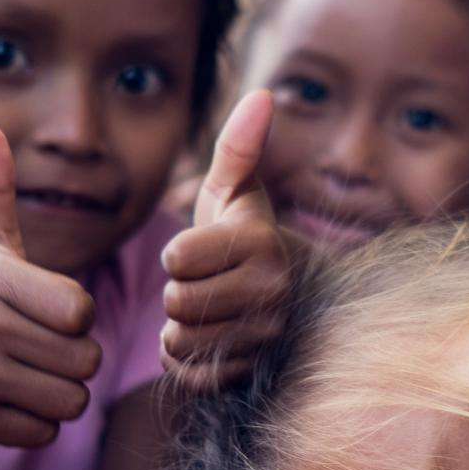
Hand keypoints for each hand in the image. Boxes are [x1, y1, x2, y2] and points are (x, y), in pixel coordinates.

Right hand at [0, 125, 101, 445]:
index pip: (81, 311)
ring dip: (58, 393)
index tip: (43, 311)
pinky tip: (8, 401)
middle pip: (84, 360)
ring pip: (71, 400)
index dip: (73, 316)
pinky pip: (45, 433)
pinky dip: (36, 424)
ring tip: (25, 374)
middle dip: (71, 359)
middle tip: (36, 348)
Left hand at [161, 90, 296, 391]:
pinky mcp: (253, 374)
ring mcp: (265, 340)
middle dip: (177, 292)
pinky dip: (185, 361)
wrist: (291, 298)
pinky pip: (191, 376)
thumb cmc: (248, 235)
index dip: (178, 254)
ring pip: (181, 341)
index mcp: (262, 244)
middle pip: (177, 302)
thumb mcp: (237, 190)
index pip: (179, 257)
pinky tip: (204, 339)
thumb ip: (238, 146)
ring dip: (177, 328)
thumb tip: (263, 93)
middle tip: (202, 283)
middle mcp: (272, 295)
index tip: (198, 251)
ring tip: (203, 310)